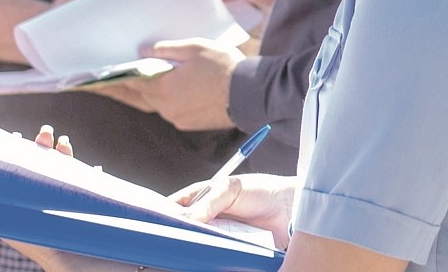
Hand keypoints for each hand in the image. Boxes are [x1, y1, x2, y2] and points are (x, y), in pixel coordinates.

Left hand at [102, 39, 242, 129]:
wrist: (251, 94)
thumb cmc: (225, 67)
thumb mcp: (195, 48)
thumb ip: (167, 49)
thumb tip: (143, 51)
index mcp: (163, 87)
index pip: (128, 82)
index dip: (108, 79)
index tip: (89, 79)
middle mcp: (165, 106)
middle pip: (135, 96)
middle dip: (117, 88)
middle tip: (97, 83)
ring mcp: (176, 117)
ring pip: (151, 103)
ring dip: (141, 93)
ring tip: (129, 84)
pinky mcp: (188, 122)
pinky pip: (168, 109)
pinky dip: (160, 100)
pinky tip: (162, 90)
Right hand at [173, 173, 296, 249]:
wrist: (291, 208)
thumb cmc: (261, 191)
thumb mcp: (230, 189)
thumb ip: (208, 203)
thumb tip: (186, 219)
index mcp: (203, 198)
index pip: (176, 207)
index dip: (164, 214)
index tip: (156, 222)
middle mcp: (208, 218)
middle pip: (183, 229)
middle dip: (175, 234)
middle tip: (169, 241)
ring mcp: (219, 235)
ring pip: (196, 245)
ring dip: (191, 247)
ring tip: (186, 251)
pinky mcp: (230, 250)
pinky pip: (213, 257)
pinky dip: (207, 258)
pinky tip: (204, 258)